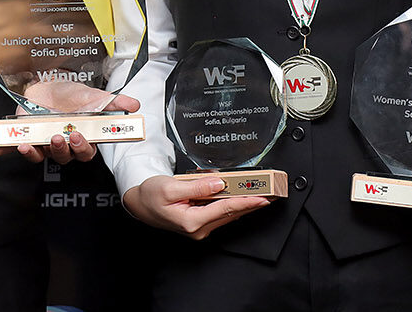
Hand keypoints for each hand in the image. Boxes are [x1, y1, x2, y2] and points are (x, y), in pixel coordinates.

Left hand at [0, 94, 139, 164]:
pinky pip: (7, 149)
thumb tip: (134, 106)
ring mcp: (39, 143)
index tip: (77, 136)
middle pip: (61, 157)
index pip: (83, 153)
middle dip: (58, 149)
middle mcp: (59, 145)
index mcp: (78, 139)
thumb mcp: (94, 96)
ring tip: (27, 144)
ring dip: (31, 153)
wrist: (50, 85)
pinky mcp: (20, 137)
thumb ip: (114, 103)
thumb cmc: (73, 96)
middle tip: (56, 137)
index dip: (80, 148)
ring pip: (37, 156)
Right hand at [122, 174, 270, 239]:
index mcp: (191, 221)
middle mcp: (198, 229)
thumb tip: (218, 184)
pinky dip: (234, 206)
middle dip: (252, 204)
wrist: (139, 203)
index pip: (225, 209)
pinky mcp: (200, 224)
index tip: (262, 197)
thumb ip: (197, 186)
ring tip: (262, 195)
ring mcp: (200, 228)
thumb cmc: (150, 195)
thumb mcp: (170, 187)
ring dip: (245, 205)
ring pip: (228, 215)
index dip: (246, 202)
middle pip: (231, 214)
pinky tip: (244, 199)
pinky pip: (221, 214)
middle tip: (271, 195)